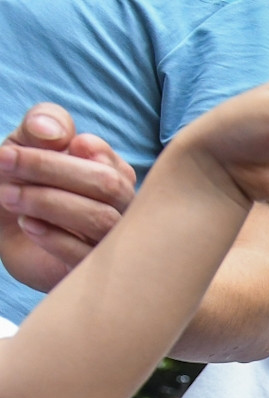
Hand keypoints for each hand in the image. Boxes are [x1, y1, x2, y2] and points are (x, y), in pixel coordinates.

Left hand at [0, 104, 135, 291]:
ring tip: (8, 196)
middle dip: (49, 169)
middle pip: (108, 184)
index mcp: (115, 175)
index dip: (61, 151)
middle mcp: (125, 209)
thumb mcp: (27, 145)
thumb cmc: (27, 186)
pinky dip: (53, 237)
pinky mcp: (97, 271)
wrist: (11, 237)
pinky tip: (28, 225)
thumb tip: (53, 133)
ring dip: (47, 202)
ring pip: (101, 219)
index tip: (16, 148)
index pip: (105, 158)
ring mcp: (116, 242)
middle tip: (3, 162)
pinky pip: (87, 255)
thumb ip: (44, 124)